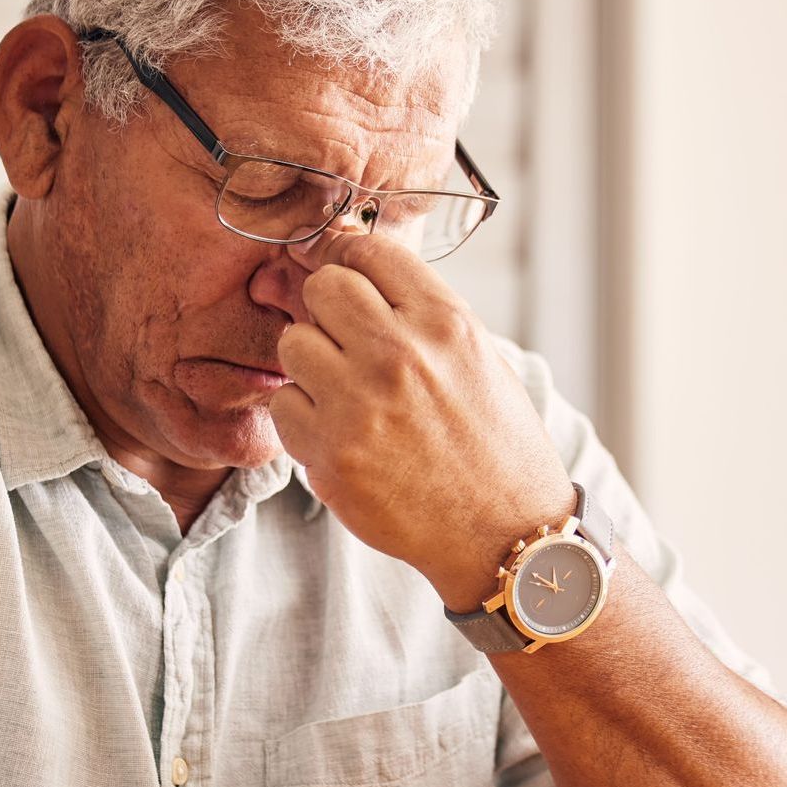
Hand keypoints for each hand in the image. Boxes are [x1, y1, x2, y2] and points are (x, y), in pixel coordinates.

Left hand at [270, 228, 573, 611]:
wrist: (504, 535)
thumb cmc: (494, 447)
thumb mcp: (478, 359)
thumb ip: (419, 315)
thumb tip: (353, 272)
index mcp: (445, 322)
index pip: (369, 251)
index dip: (349, 260)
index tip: (344, 278)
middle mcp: (401, 354)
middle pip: (322, 288)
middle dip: (326, 309)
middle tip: (342, 341)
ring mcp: (361, 405)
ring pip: (293, 344)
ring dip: (310, 365)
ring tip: (342, 393)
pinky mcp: (331, 454)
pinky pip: (283, 406)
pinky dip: (301, 418)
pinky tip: (336, 433)